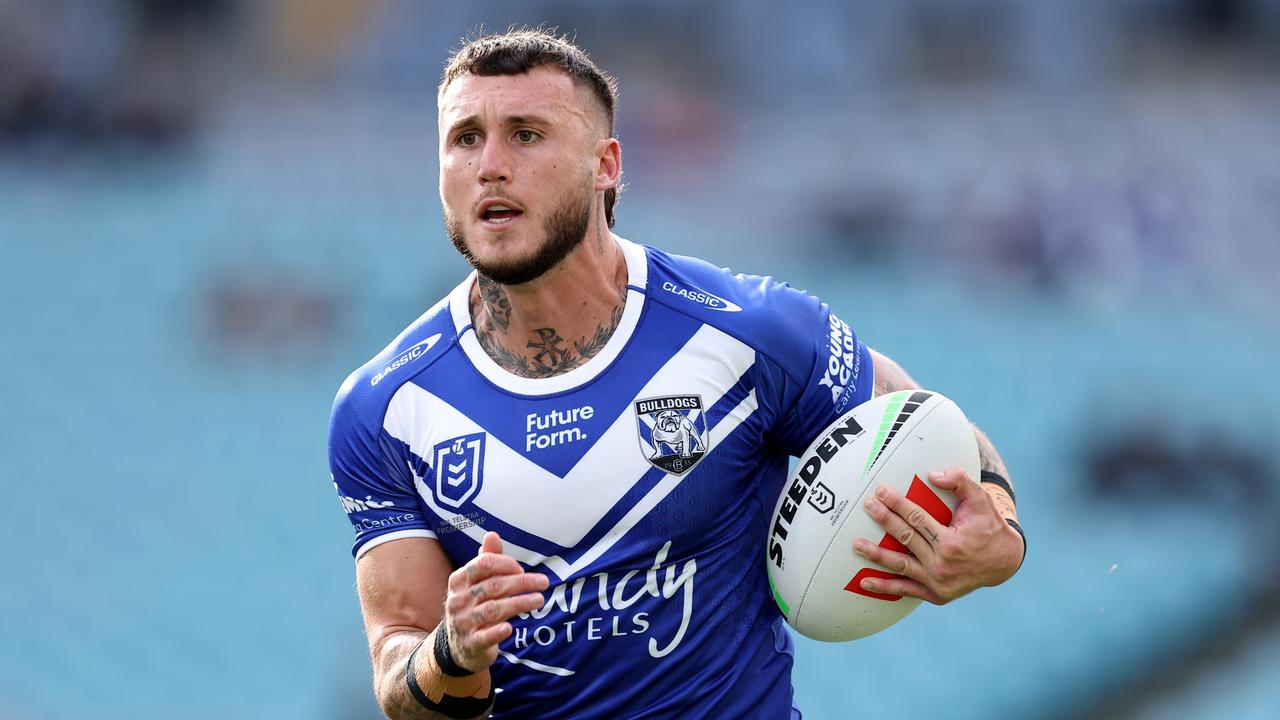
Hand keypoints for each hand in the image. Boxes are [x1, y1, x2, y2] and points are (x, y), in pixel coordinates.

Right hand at [444, 531, 548, 671]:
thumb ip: (487, 559)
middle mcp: (458, 600)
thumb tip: (492, 534)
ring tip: (539, 600)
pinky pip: (484, 637)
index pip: (484, 564)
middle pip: (493, 586)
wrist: (460, 645)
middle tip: (544, 582)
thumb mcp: (477, 582)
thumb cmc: (474, 605)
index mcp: (459, 580)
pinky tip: (510, 628)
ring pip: (493, 610)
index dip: (506, 564)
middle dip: (521, 582)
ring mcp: (462, 623)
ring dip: (519, 603)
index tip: (521, 569)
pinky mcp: (471, 644)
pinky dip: (497, 632)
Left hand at [853, 468, 1023, 603]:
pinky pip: (905, 590)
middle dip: (884, 520)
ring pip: (900, 566)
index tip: (880, 491)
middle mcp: (943, 564)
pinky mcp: (936, 595)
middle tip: (867, 505)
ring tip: (856, 544)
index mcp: (952, 542)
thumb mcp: (981, 500)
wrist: (1004, 563)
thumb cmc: (989, 526)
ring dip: (876, 555)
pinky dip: (885, 588)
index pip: (917, 518)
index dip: (897, 504)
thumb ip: (960, 482)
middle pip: (905, 538)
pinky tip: (864, 582)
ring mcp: (937, 583)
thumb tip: (933, 475)